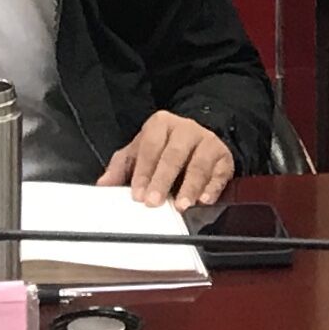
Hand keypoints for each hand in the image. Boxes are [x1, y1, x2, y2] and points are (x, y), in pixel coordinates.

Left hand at [98, 111, 235, 207]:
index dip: (143, 171)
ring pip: (199, 164)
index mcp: (161, 124)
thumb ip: (122, 167)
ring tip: (181, 204)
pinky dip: (212, 188)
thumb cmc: (165, 147)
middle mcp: (186, 129)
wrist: (198, 137)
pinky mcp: (224, 158)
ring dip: (190, 187)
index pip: (150, 147)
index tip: (138, 193)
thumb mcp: (140, 151)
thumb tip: (104, 184)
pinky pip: (220, 173)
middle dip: (163, 179)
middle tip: (154, 202)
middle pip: (174, 154)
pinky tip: (204, 200)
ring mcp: (207, 142)